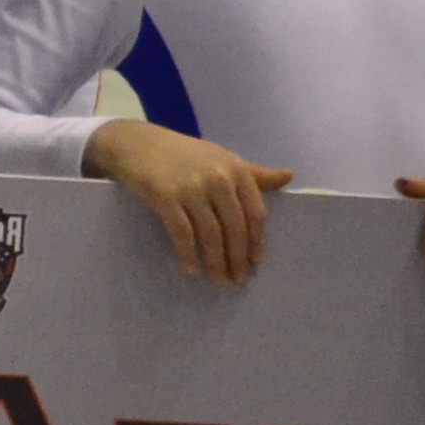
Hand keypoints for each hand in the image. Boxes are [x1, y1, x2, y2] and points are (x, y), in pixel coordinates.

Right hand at [89, 117, 293, 282]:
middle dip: (237, 259)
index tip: (255, 263)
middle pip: (235, 228)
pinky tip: (191, 268)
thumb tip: (289, 177)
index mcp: (236, 169)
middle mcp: (217, 178)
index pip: (255, 213)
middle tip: (237, 280)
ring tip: (218, 281)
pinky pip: (182, 232)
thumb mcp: (221, 159)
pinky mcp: (165, 196)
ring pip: (210, 234)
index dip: (257, 242)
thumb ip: (254, 173)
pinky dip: (188, 253)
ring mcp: (191, 187)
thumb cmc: (182, 154)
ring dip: (216, 262)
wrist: (135, 143)